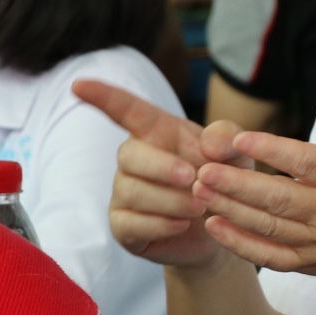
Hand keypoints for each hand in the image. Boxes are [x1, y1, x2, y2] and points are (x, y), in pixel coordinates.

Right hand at [71, 80, 252, 268]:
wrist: (222, 230)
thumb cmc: (223, 182)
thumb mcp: (236, 156)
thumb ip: (228, 139)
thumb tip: (211, 143)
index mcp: (158, 134)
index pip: (126, 110)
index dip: (103, 96)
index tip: (78, 84)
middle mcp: (134, 161)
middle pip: (128, 153)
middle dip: (161, 166)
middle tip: (193, 178)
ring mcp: (125, 194)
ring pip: (131, 190)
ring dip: (169, 199)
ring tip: (200, 206)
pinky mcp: (124, 227)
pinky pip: (131, 223)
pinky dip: (161, 224)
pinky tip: (183, 224)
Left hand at [191, 87, 315, 285]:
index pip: (306, 163)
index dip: (272, 151)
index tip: (240, 140)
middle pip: (278, 199)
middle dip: (237, 185)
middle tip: (203, 170)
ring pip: (268, 227)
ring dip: (230, 210)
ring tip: (199, 191)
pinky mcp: (310, 262)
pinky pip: (270, 258)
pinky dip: (240, 245)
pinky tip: (214, 227)